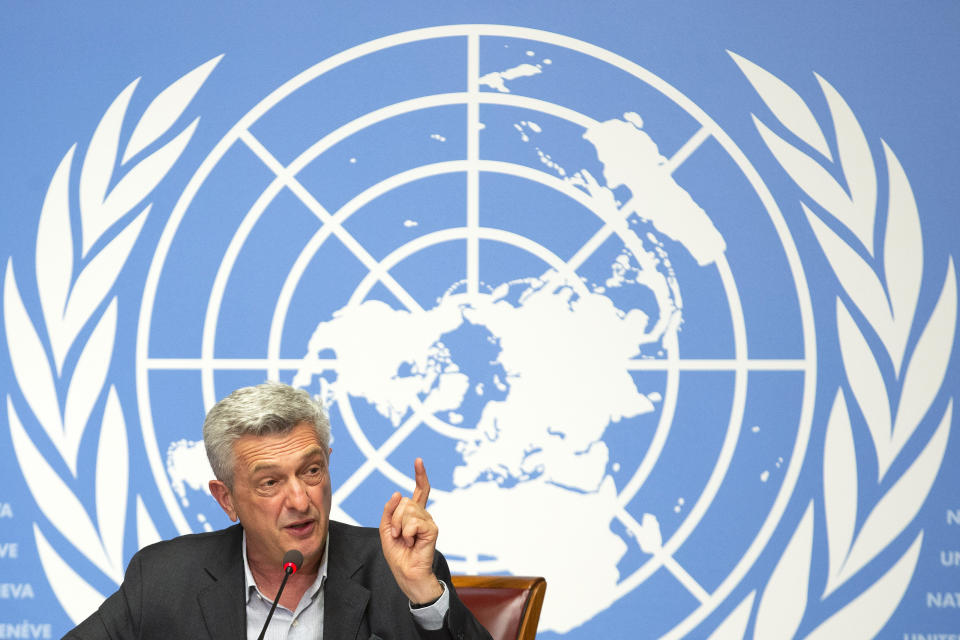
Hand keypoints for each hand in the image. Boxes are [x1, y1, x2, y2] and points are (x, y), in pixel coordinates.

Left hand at [379, 458, 443, 604]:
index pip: (419, 490)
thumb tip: (397, 493)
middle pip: (405, 501)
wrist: (406, 572)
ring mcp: (429, 520)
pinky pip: (413, 522)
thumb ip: (389, 510)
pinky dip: (406, 534)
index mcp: (413, 513)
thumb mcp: (386, 528)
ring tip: (404, 540)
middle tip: (397, 535)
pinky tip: (411, 542)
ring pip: (407, 510)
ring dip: (399, 527)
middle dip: (394, 518)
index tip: (418, 461)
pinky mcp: (432, 529)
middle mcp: (423, 514)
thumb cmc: (397, 553)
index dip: (420, 475)